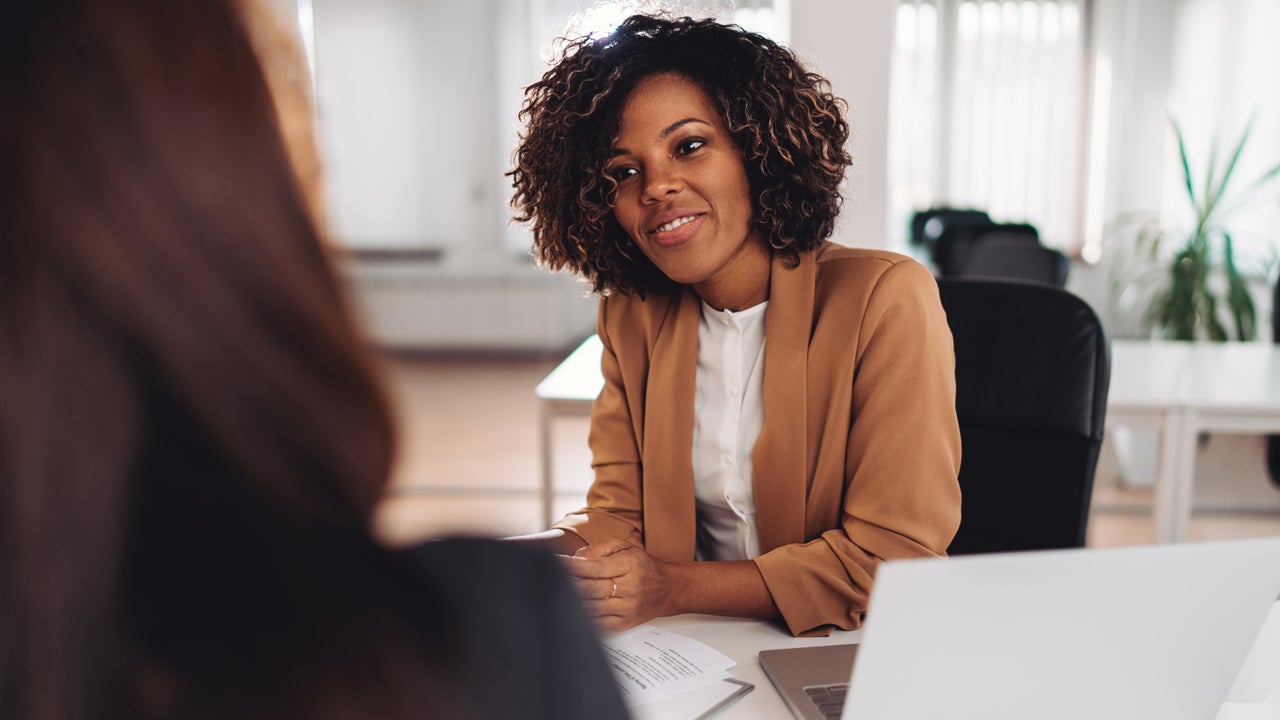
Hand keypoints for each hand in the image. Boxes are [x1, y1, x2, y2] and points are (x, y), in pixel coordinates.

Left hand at [560, 539, 675, 630]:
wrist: (668, 589)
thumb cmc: (642, 566)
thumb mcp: (624, 547)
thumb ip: (599, 548)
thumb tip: (575, 558)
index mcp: (628, 565)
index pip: (593, 567)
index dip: (570, 566)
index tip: (555, 563)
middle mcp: (629, 588)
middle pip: (590, 589)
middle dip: (568, 584)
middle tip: (552, 579)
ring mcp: (626, 608)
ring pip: (591, 608)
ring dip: (572, 601)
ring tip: (557, 594)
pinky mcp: (624, 624)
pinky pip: (598, 624)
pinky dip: (582, 618)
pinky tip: (572, 610)